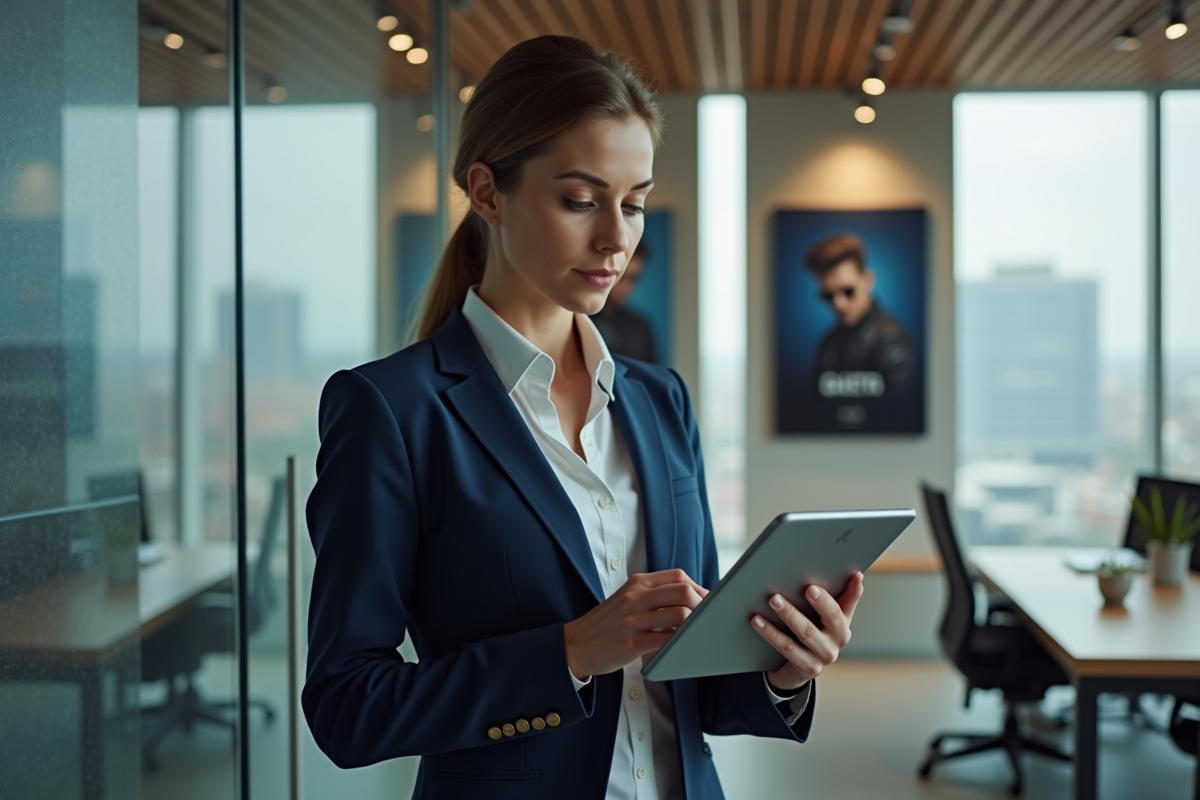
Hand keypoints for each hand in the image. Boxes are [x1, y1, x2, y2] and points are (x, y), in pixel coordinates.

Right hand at [563, 569, 708, 679]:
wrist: (575, 644)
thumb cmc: (608, 623)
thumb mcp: (628, 598)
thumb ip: (654, 594)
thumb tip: (692, 598)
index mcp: (637, 583)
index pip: (678, 577)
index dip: (700, 589)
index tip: (709, 603)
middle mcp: (635, 597)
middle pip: (683, 591)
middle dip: (702, 605)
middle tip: (709, 619)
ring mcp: (632, 619)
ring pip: (679, 615)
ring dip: (695, 626)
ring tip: (697, 634)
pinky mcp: (631, 643)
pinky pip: (667, 641)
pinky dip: (681, 644)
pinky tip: (683, 647)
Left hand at [752, 572, 863, 692]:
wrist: (796, 668)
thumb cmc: (810, 631)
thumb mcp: (821, 616)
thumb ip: (829, 595)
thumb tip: (845, 573)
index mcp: (843, 621)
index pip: (851, 602)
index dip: (855, 590)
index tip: (855, 575)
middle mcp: (839, 639)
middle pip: (832, 616)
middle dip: (820, 601)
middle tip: (807, 587)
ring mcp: (825, 655)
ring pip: (806, 632)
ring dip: (789, 614)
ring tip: (773, 599)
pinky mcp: (808, 668)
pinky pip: (787, 648)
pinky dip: (771, 633)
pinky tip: (757, 621)